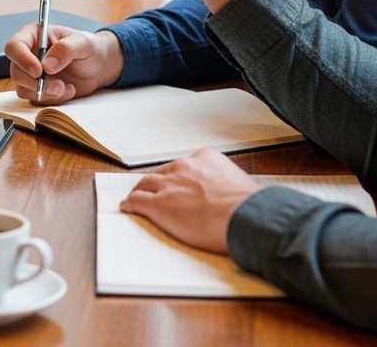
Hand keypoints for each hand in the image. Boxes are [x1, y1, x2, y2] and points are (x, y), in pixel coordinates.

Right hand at [5, 24, 122, 103]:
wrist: (97, 66)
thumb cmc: (88, 48)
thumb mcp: (82, 43)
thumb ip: (65, 49)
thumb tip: (47, 65)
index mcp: (33, 36)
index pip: (14, 47)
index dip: (22, 59)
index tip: (38, 71)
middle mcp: (27, 55)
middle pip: (16, 72)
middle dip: (36, 83)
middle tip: (59, 86)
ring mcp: (30, 74)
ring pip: (23, 88)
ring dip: (45, 93)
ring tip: (66, 88)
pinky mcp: (37, 89)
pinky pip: (35, 100)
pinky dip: (52, 100)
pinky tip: (67, 92)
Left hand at [119, 149, 261, 253]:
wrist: (245, 216)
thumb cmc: (249, 206)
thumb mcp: (240, 184)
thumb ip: (228, 185)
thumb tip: (233, 196)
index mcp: (206, 158)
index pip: (185, 165)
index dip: (178, 176)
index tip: (177, 182)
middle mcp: (184, 167)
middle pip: (162, 172)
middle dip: (156, 181)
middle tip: (152, 189)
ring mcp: (169, 184)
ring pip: (145, 183)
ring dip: (140, 190)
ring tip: (135, 196)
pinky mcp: (158, 204)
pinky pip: (137, 201)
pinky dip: (130, 203)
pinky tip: (128, 207)